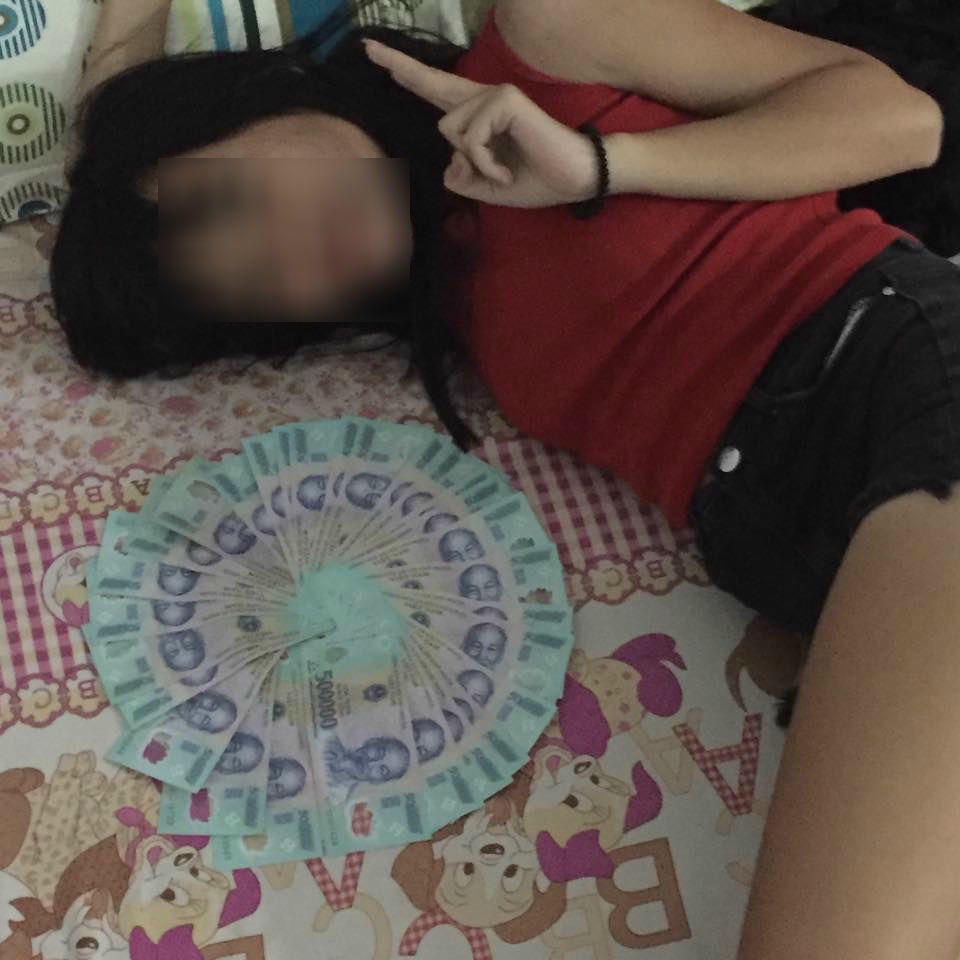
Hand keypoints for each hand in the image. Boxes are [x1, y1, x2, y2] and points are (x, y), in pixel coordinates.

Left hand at [363, 38, 598, 208]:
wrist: (574, 179)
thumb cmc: (537, 181)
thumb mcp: (488, 188)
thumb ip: (462, 178)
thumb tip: (449, 164)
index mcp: (478, 118)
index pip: (438, 94)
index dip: (408, 76)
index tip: (376, 56)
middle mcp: (484, 100)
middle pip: (433, 84)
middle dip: (399, 67)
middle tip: (366, 46)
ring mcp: (495, 96)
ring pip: (451, 129)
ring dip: (476, 163)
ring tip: (503, 173)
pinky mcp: (505, 101)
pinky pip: (472, 137)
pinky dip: (486, 163)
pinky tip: (507, 171)